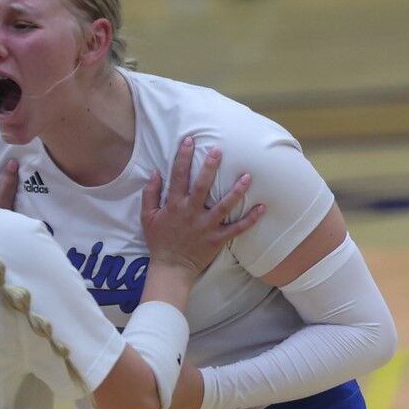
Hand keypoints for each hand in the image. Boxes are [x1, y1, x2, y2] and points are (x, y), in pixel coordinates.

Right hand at [141, 136, 261, 277]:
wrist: (170, 267)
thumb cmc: (159, 240)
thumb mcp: (147, 217)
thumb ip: (150, 193)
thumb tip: (155, 172)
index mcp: (174, 205)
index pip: (178, 177)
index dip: (183, 157)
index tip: (190, 141)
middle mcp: (191, 213)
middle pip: (202, 186)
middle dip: (210, 167)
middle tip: (219, 150)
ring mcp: (206, 226)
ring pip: (223, 206)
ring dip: (236, 191)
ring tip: (248, 176)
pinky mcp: (217, 239)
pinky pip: (236, 229)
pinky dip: (250, 220)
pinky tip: (262, 208)